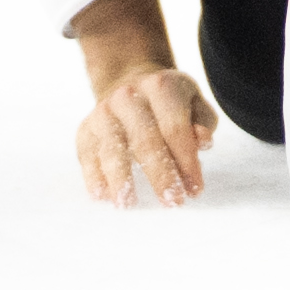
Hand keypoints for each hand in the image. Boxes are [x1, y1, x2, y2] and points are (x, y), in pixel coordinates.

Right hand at [68, 0, 220, 208]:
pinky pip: (87, 153)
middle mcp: (129, 95)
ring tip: (127, 204)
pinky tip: (101, 195)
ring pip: (112, 147)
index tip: (195, 190)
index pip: (174, 127)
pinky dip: (93, 175)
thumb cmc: (169, 106)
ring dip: (120, 178)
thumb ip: (203, 122)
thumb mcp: (194, 105)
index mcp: (161, 86)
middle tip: (172, 202)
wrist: (129, 85)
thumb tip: (203, 141)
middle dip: (160, 174)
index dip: (186, 160)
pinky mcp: (86, 128)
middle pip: (145, 139)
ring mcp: (104, 111)